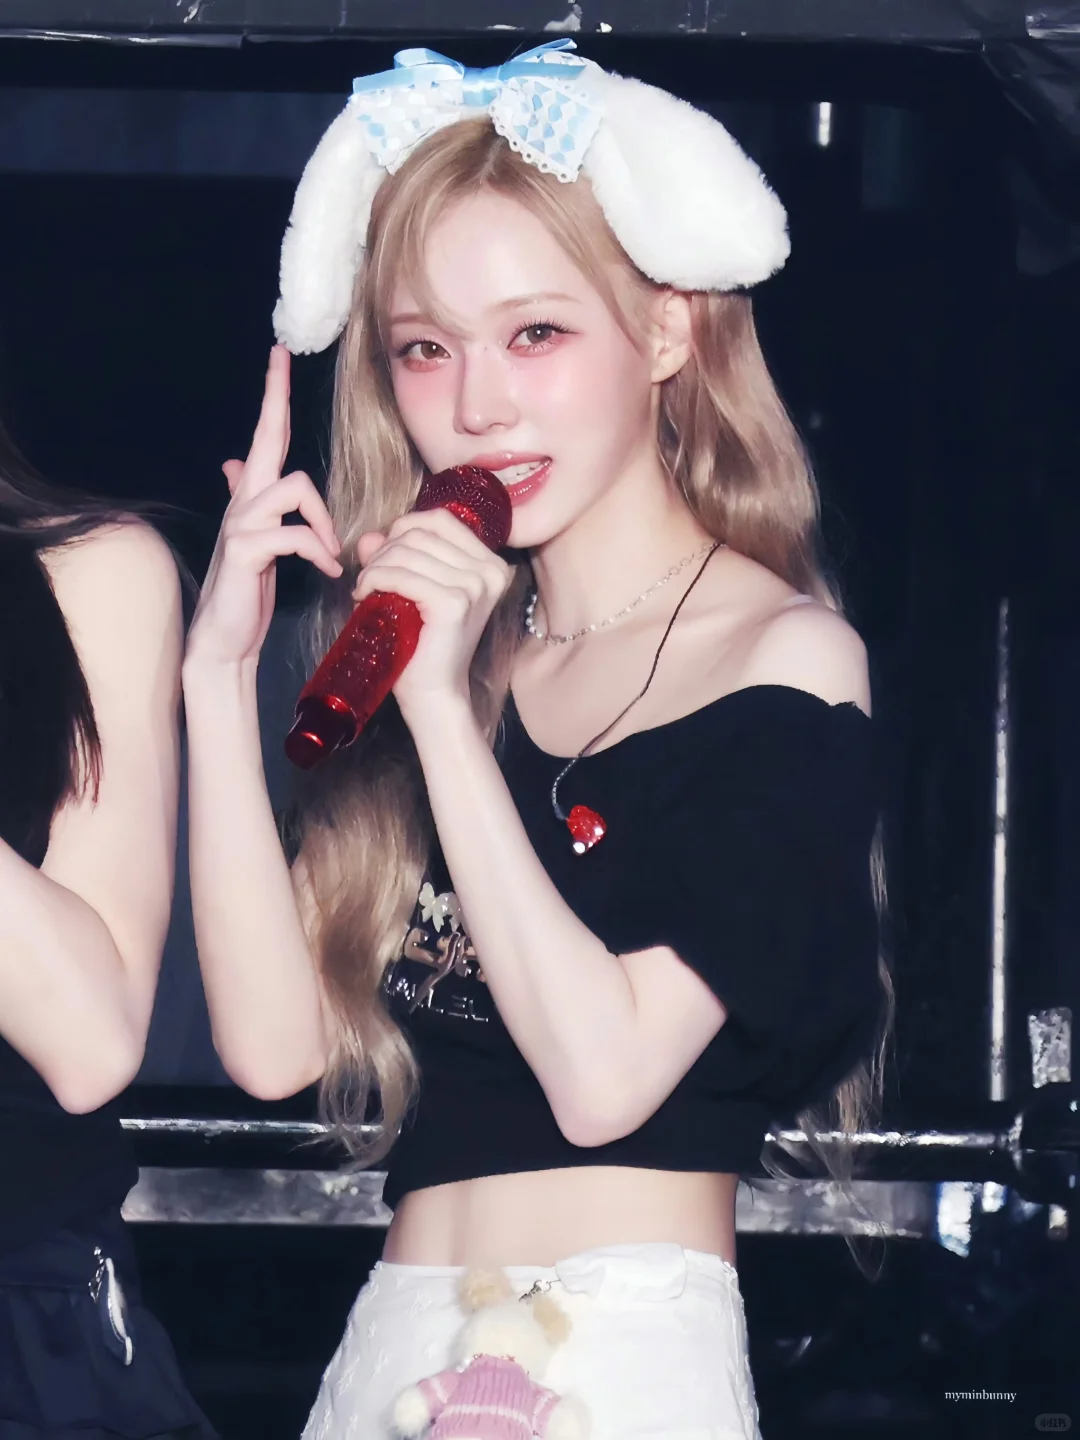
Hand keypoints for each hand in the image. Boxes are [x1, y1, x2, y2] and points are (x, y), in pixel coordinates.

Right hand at [186, 346, 342, 668]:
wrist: (224, 639)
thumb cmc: (245, 592)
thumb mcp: (256, 541)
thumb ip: (250, 501)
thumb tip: (233, 464)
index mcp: (253, 496)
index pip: (267, 437)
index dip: (273, 397)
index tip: (278, 355)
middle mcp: (243, 501)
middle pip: (266, 439)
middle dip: (274, 398)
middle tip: (280, 355)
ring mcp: (240, 523)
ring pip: (293, 487)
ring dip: (323, 521)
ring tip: (331, 554)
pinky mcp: (244, 550)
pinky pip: (292, 534)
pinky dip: (318, 551)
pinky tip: (328, 571)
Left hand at [352, 508, 512, 724]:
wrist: (433, 692)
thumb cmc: (424, 644)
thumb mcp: (414, 589)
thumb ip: (394, 556)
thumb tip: (370, 536)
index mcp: (491, 564)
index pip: (441, 519)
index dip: (404, 529)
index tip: (384, 557)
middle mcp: (491, 571)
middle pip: (420, 533)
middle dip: (384, 551)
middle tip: (368, 579)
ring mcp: (475, 587)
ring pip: (407, 551)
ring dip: (375, 567)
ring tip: (364, 590)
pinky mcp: (454, 603)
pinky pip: (401, 575)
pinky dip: (375, 580)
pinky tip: (364, 596)